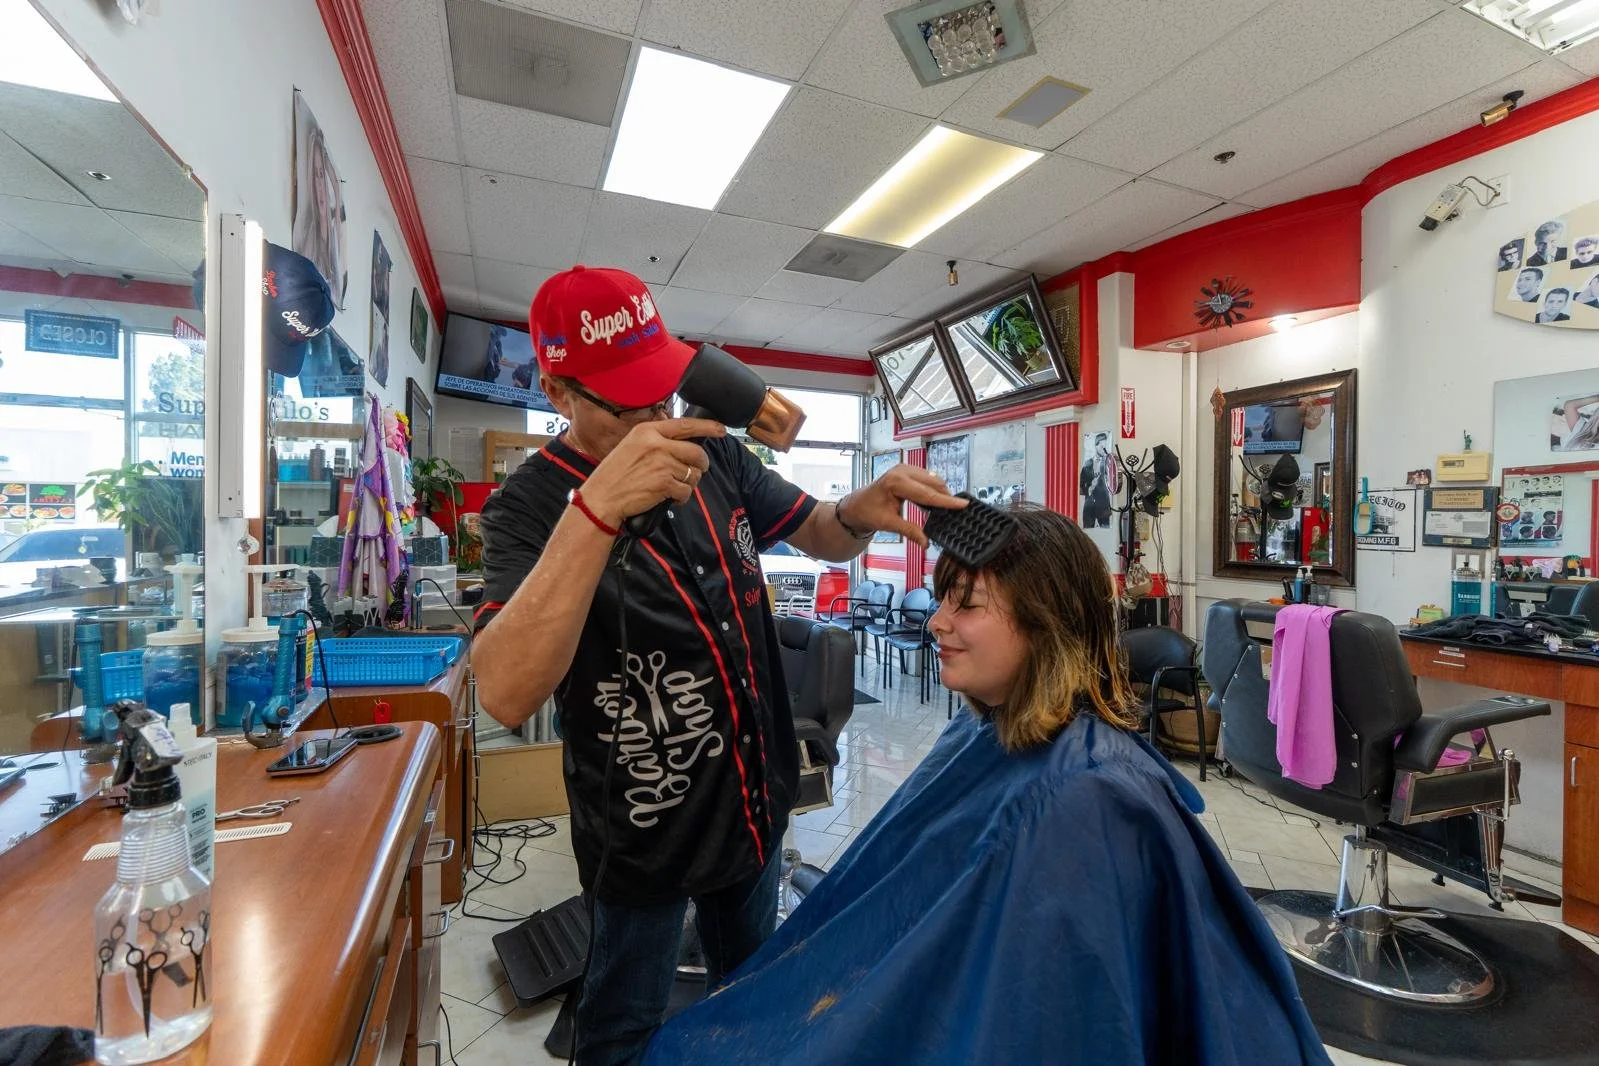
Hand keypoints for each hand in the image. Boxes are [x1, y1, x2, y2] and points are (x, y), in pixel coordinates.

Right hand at [581, 419, 725, 524]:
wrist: (602, 498)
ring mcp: (661, 463)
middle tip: (696, 471)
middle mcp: (656, 444)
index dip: (707, 427)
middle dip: (701, 464)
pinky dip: (682, 497)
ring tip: (674, 487)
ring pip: (693, 473)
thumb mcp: (631, 446)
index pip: (685, 425)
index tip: (720, 429)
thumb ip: (656, 441)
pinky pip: (686, 490)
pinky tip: (670, 498)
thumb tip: (683, 446)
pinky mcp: (665, 483)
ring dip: (688, 483)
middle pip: (696, 452)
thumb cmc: (614, 475)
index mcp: (647, 431)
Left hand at [838, 464, 965, 546]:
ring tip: (947, 508)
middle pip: (933, 483)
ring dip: (940, 492)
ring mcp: (904, 468)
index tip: (963, 504)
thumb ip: (910, 531)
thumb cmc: (868, 512)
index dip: (947, 501)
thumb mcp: (888, 524)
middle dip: (945, 497)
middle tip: (957, 511)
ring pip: (932, 479)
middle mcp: (902, 471)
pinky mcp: (907, 470)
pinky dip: (933, 489)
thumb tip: (926, 543)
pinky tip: (935, 501)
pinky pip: (927, 478)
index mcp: (896, 482)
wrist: (856, 505)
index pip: (927, 494)